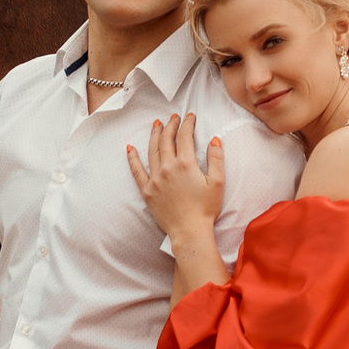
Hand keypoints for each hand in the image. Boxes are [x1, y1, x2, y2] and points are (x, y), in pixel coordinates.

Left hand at [127, 112, 222, 249]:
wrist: (189, 231)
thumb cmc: (206, 209)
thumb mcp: (218, 183)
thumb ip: (216, 159)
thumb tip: (214, 139)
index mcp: (186, 164)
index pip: (184, 137)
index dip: (187, 124)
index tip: (190, 117)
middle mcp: (167, 168)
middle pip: (167, 140)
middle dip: (170, 126)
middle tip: (173, 118)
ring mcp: (155, 179)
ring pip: (152, 150)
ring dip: (155, 135)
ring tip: (157, 125)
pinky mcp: (147, 190)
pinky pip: (136, 171)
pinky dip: (132, 158)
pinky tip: (130, 148)